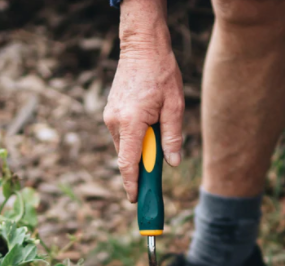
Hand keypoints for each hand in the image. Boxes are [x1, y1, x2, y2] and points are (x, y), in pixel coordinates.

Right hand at [104, 0, 183, 202]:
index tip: (135, 199)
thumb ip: (173, 137)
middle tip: (156, 170)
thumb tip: (172, 163)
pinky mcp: (109, 114)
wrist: (141, 46)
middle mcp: (115, 122)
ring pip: (124, 147)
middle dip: (141, 167)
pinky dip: (133, 140)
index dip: (131, 184)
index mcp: (131, 122)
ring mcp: (110, 118)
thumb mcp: (175, 105)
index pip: (128, 163)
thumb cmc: (161, 72)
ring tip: (155, 133)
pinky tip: (146, 127)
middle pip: (126, 157)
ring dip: (138, 151)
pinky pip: (122, 136)